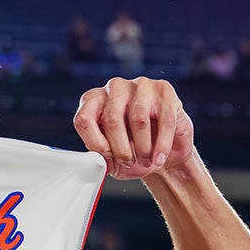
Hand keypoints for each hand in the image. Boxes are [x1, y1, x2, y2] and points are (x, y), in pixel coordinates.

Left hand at [73, 77, 194, 179]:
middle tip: (128, 163)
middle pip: (111, 118)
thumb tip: (93, 163)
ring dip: (142, 147)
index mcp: (94, 101)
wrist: (166, 153)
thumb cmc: (135, 153)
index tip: (107, 156)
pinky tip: (159, 157)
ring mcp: (139, 85)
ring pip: (138, 118)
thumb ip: (100, 158)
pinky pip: (164, 119)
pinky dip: (162, 144)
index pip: (84, 118)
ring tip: (145, 161)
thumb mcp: (113, 160)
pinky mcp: (164, 89)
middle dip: (120, 148)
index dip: (94, 142)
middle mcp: (114, 88)